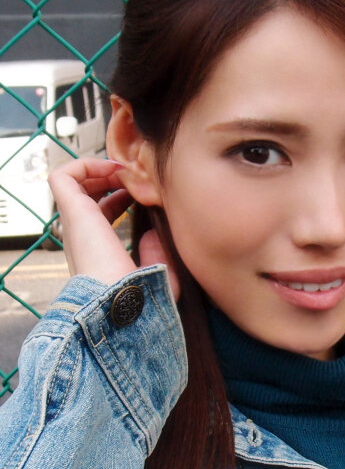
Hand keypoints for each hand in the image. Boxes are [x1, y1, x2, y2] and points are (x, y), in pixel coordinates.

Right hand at [49, 157, 178, 297]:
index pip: (103, 215)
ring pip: (71, 183)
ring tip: (122, 169)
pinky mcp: (71, 211)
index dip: (121, 197)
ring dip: (97, 168)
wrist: (119, 304)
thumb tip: (152, 232)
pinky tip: (113, 170)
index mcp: (99, 251)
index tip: (143, 194)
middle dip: (109, 178)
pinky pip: (63, 175)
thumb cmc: (139, 299)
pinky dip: (85, 164)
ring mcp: (75, 223)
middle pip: (86, 194)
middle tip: (134, 176)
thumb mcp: (157, 275)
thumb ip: (155, 253)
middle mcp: (83, 236)